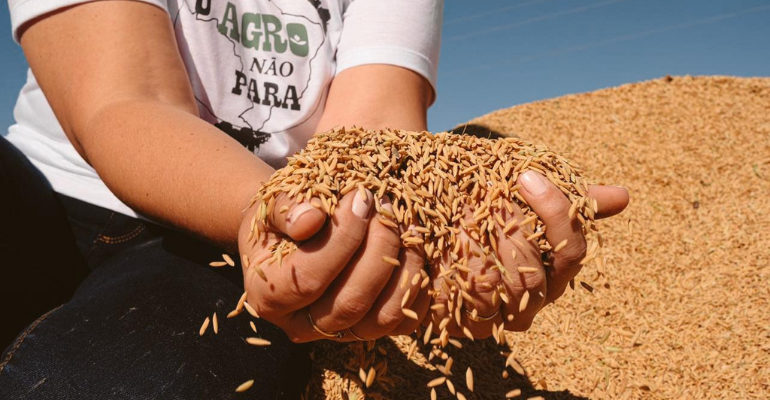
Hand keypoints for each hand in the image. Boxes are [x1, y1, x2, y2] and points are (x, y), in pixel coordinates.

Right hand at [238, 190, 429, 342]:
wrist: (290, 230)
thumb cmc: (281, 215)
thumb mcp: (272, 204)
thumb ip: (287, 209)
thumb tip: (311, 219)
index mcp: (267, 296)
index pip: (307, 278)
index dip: (341, 238)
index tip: (361, 198)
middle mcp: (300, 325)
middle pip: (350, 303)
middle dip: (377, 250)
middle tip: (386, 208)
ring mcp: (338, 333)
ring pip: (381, 318)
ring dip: (403, 270)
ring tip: (405, 227)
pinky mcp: (370, 329)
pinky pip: (405, 322)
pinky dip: (418, 288)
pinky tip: (414, 249)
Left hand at [429, 170, 628, 338]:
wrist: (432, 216)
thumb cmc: (487, 204)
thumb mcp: (522, 193)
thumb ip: (567, 200)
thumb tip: (623, 196)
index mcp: (553, 274)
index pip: (571, 252)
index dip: (554, 214)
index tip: (525, 176)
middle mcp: (528, 303)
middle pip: (533, 280)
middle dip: (507, 232)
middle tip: (483, 194)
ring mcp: (492, 317)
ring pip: (493, 297)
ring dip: (474, 251)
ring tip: (457, 216)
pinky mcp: (453, 322)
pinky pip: (455, 312)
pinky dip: (445, 278)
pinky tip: (434, 245)